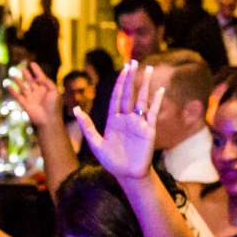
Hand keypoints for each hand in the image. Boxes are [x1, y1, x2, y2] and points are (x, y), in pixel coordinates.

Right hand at [7, 60, 61, 126]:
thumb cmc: (54, 107)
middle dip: (27, 75)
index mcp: (46, 90)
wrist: (49, 120)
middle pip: (31, 81)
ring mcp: (31, 98)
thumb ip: (48, 82)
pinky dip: (12, 90)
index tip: (32, 63)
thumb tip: (39, 77)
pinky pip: (17, 95)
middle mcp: (38, 93)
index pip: (41, 77)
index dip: (36, 70)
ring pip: (23, 87)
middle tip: (22, 68)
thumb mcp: (54, 91)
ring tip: (13, 74)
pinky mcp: (25, 104)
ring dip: (18, 81)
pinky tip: (7, 85)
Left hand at [76, 58, 159, 179]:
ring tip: (149, 69)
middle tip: (134, 62)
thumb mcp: (95, 143)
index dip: (119, 82)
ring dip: (145, 85)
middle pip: (129, 93)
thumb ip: (87, 126)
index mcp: (114, 119)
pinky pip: (153, 113)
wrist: (127, 175)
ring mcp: (139, 123)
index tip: (123, 69)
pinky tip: (160, 91)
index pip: (116, 96)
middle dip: (131, 78)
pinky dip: (157, 102)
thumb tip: (76, 109)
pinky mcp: (149, 130)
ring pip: (142, 99)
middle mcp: (127, 118)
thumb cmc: (111, 161)